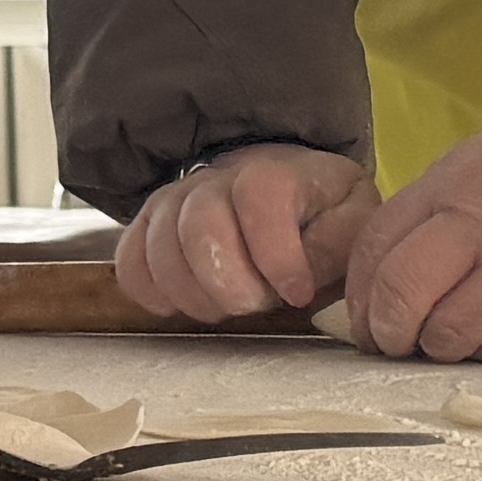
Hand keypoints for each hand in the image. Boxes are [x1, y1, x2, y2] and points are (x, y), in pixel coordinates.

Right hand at [118, 143, 373, 320]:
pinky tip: (183, 304)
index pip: (260, 197)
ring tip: (225, 307)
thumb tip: (298, 283)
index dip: (277, 255)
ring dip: (192, 294)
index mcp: (276, 172)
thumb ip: (336, 246)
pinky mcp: (150, 227)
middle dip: (228, 284)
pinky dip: (151, 291)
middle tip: (255, 304)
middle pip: (199, 225)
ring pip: (159, 247)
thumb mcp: (351, 221)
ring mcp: (177, 200)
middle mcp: (218, 179)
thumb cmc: (321, 214)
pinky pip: (130, 261)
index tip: (298, 294)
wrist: (283, 188)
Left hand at [348, 72, 481, 364]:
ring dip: (440, 349)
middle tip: (398, 339)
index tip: (366, 319)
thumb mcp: (479, 164)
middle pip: (403, 298)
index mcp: (454, 185)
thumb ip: (430, 216)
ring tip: (449, 336)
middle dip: (388, 333)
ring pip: (453, 338)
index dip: (360, 298)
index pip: (376, 251)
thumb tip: (382, 282)